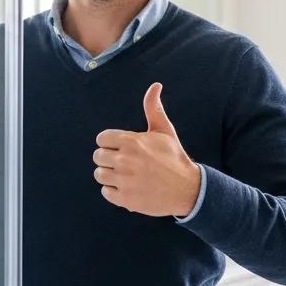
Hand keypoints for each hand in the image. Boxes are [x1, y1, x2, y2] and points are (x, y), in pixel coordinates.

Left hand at [92, 82, 200, 216]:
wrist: (188, 189)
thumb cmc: (174, 157)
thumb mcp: (165, 131)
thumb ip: (153, 108)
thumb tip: (155, 86)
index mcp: (131, 141)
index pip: (101, 139)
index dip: (110, 143)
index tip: (121, 148)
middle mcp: (125, 160)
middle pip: (98, 157)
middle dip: (108, 159)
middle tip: (124, 163)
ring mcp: (124, 180)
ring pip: (99, 174)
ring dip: (109, 176)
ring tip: (125, 176)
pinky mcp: (125, 199)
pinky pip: (105, 192)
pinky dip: (114, 192)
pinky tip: (128, 188)